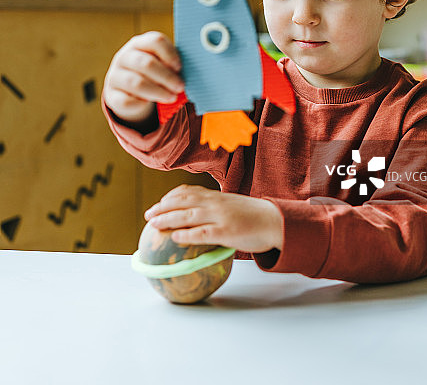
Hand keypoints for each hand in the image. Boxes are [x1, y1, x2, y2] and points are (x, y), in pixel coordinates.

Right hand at [102, 31, 183, 121]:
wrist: (128, 91)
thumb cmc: (153, 73)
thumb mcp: (161, 64)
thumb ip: (173, 64)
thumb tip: (198, 71)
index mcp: (139, 43)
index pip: (155, 41)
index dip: (170, 54)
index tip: (180, 67)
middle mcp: (124, 56)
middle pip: (146, 63)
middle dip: (166, 77)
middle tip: (180, 86)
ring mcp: (115, 75)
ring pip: (136, 83)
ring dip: (157, 92)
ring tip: (171, 97)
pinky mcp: (111, 95)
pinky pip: (126, 101)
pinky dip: (141, 104)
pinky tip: (150, 104)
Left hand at [144, 184, 283, 253]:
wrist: (275, 220)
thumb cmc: (255, 217)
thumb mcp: (233, 207)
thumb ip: (218, 211)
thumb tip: (203, 222)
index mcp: (217, 197)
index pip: (190, 191)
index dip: (171, 196)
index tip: (160, 202)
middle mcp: (215, 203)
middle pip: (183, 201)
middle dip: (163, 206)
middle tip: (149, 214)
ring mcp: (220, 216)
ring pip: (188, 214)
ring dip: (168, 218)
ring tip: (154, 223)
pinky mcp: (226, 231)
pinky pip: (202, 232)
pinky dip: (186, 234)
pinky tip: (175, 238)